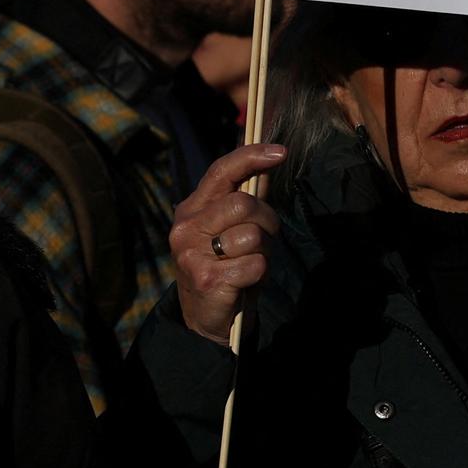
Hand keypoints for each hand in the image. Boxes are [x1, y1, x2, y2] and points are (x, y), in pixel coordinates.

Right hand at [168, 144, 286, 345]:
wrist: (206, 316)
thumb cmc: (226, 264)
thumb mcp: (232, 227)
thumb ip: (247, 196)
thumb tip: (271, 160)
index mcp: (192, 208)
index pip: (222, 171)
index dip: (251, 156)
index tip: (281, 151)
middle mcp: (186, 227)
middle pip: (244, 203)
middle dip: (266, 221)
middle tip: (261, 240)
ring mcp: (192, 254)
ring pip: (253, 235)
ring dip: (263, 251)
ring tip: (248, 263)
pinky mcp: (207, 279)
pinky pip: (255, 264)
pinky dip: (259, 274)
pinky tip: (244, 281)